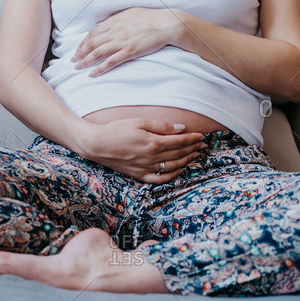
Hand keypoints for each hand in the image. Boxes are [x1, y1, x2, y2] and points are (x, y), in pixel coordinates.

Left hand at [71, 7, 179, 76]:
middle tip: (73, 60)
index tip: (78, 49)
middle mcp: (115, 31)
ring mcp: (122, 41)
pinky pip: (110, 62)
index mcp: (115, 21)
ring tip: (78, 68)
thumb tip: (102, 24)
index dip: (83, 42)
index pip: (93, 32)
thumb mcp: (130, 12)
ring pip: (97, 53)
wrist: (166, 24)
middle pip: (92, 43)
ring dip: (85, 61)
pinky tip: (93, 74)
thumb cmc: (151, 17)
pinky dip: (99, 69)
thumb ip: (115, 19)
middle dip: (80, 52)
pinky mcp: (129, 51)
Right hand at [78, 119, 206, 183]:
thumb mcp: (139, 121)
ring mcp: (145, 168)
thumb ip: (161, 125)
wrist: (96, 144)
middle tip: (203, 145)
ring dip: (186, 161)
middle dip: (193, 149)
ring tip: (195, 155)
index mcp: (153, 143)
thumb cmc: (117, 129)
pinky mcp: (139, 175)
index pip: (179, 141)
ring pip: (172, 167)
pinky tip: (179, 170)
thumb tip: (181, 128)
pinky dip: (172, 176)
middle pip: (178, 154)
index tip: (202, 136)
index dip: (192, 139)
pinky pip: (160, 179)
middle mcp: (151, 158)